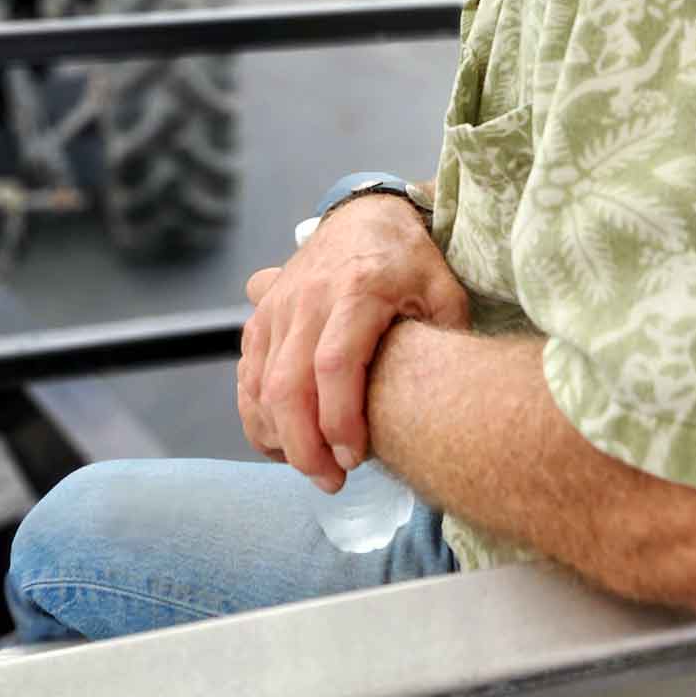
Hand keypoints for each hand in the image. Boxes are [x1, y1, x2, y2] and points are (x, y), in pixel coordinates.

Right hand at [238, 196, 468, 489]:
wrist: (366, 216)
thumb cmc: (409, 261)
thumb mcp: (442, 290)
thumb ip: (446, 339)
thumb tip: (449, 397)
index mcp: (358, 288)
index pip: (335, 363)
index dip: (340, 418)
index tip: (355, 458)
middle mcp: (309, 297)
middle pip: (288, 384)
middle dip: (305, 445)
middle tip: (333, 480)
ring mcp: (279, 306)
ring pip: (260, 385)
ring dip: (279, 437)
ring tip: (314, 467)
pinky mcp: (262, 316)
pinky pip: (246, 376)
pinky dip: (257, 417)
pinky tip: (284, 443)